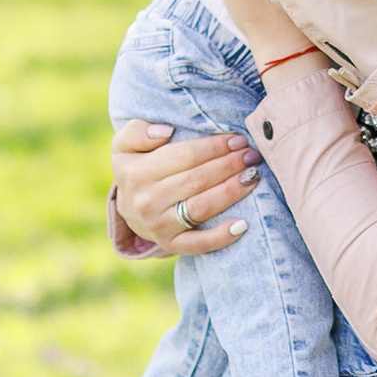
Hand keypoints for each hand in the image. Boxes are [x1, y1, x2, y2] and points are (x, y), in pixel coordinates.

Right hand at [112, 120, 258, 256]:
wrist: (128, 210)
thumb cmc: (136, 169)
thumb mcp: (124, 145)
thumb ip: (137, 131)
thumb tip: (166, 132)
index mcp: (137, 173)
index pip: (184, 156)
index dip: (214, 147)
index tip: (236, 139)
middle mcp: (146, 201)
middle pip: (197, 179)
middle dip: (229, 165)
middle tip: (251, 155)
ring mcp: (159, 226)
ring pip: (202, 206)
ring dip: (232, 191)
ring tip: (253, 176)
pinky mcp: (171, 245)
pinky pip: (199, 244)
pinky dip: (222, 236)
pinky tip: (243, 225)